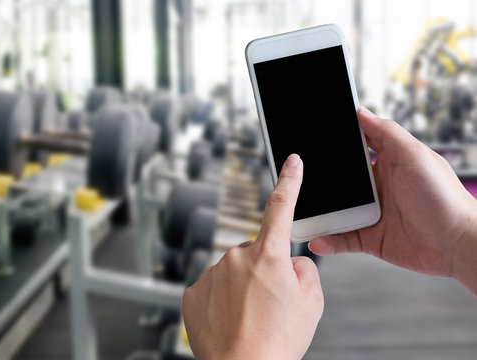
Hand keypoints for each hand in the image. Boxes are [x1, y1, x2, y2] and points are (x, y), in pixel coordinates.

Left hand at [182, 154, 322, 359]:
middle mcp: (236, 257)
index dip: (289, 181)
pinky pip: (212, 288)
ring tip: (250, 317)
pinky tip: (230, 320)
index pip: (281, 208)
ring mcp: (211, 274)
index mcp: (269, 255)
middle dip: (264, 269)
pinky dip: (221, 300)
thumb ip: (303, 270)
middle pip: (255, 253)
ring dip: (241, 287)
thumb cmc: (278, 341)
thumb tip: (290, 264)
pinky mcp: (192, 292)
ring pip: (232, 271)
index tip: (291, 161)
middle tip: (270, 302)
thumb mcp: (311, 303)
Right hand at [310, 108, 476, 294]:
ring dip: (319, 214)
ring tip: (301, 213)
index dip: (334, 144)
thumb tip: (362, 112)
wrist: (458, 243)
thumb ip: (387, 134)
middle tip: (298, 180)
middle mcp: (377, 187)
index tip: (311, 141)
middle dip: (319, 181)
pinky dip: (328, 240)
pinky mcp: (370, 238)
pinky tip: (317, 239)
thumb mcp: (415, 156)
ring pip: (335, 211)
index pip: (355, 148)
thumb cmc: (444, 198)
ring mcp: (371, 213)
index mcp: (387, 163)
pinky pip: (342, 239)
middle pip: (339, 181)